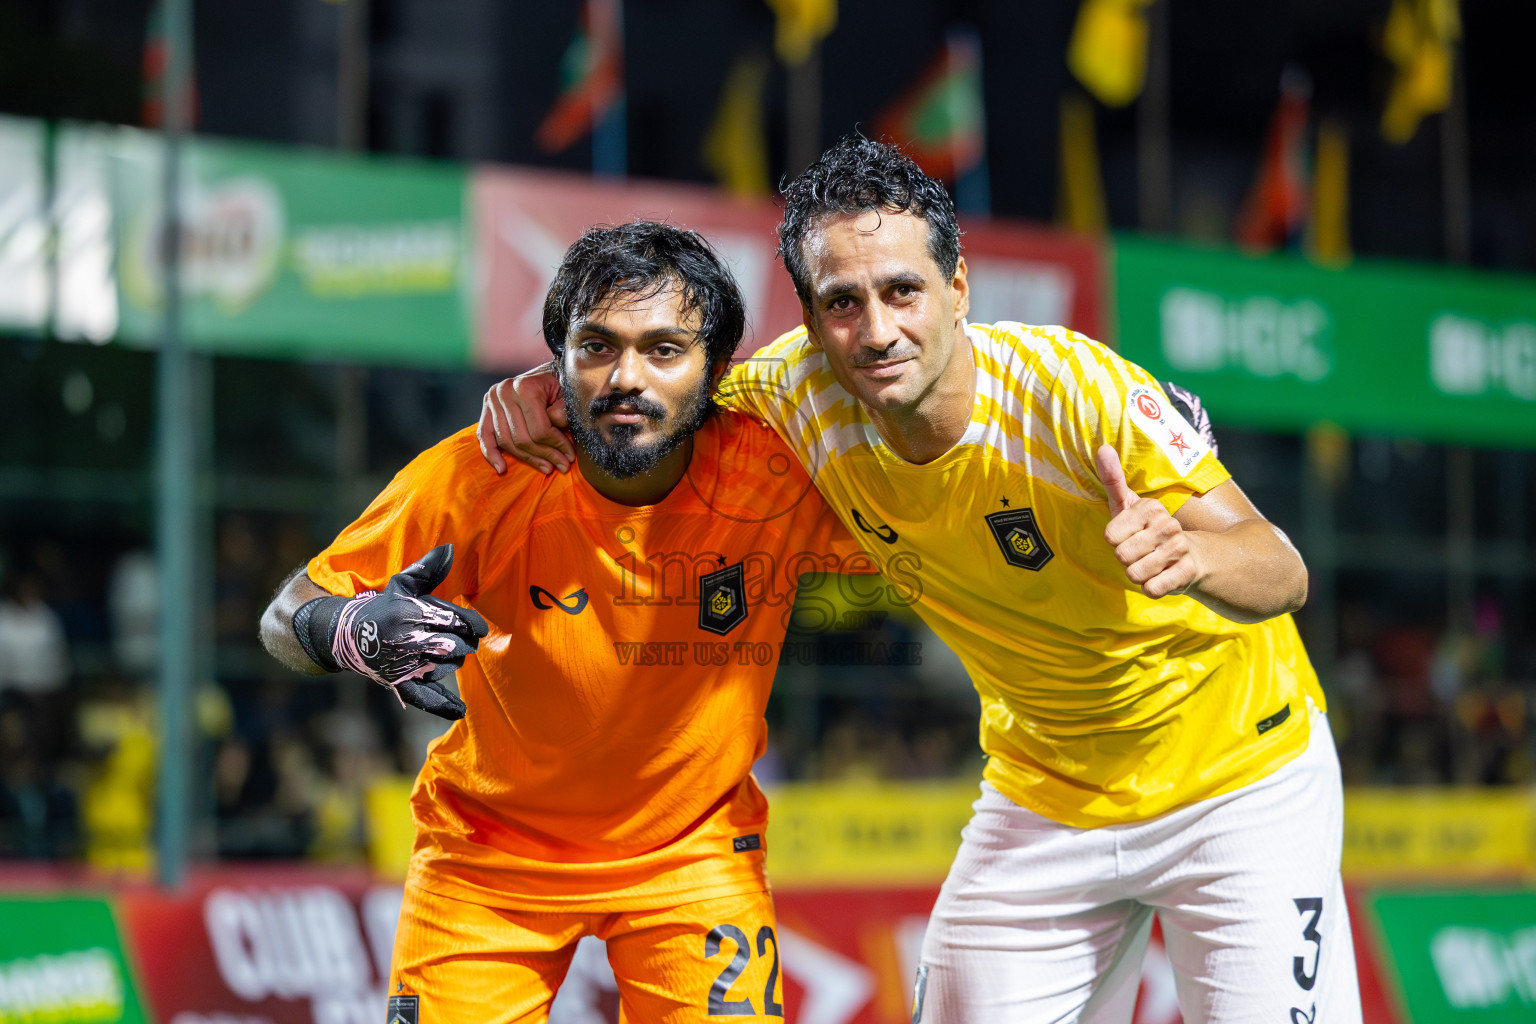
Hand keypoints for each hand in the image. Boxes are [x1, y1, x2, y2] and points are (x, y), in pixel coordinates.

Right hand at [292, 545, 487, 719]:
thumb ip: (428, 569)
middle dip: (464, 643)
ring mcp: (402, 664)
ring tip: (443, 652)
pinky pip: (424, 697)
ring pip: (447, 667)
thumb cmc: (384, 607)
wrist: (348, 636)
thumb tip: (451, 548)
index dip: (472, 625)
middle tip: (461, 640)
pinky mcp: (397, 683)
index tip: (480, 629)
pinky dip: (443, 705)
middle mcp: (407, 640)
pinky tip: (460, 710)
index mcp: (410, 613)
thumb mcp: (402, 585)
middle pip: (456, 646)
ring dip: (452, 662)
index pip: (455, 620)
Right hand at [476, 363, 572, 474]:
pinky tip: (502, 469)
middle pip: (522, 438)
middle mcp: (504, 392)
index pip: (539, 429)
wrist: (546, 373)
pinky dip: (491, 454)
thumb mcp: (568, 394)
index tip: (570, 455)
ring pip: (507, 442)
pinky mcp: (486, 409)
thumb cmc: (560, 386)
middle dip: (545, 455)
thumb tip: (555, 425)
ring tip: (547, 467)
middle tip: (562, 466)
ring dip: (528, 459)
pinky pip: (484, 436)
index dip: (557, 445)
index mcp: (524, 387)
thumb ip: (564, 410)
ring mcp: (492, 400)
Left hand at [1096, 445, 1204, 599]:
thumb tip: (1102, 447)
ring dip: (1138, 575)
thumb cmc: (1147, 530)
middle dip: (1126, 560)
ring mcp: (1179, 548)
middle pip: (1121, 556)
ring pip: (1134, 574)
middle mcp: (1166, 525)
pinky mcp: (1187, 572)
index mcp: (1150, 508)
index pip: (1110, 537)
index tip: (1129, 536)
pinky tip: (1162, 577)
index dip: (1115, 542)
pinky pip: (1152, 589)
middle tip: (1140, 553)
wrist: (1192, 556)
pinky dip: (1151, 588)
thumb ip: (1113, 479)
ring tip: (1151, 564)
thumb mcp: (1128, 505)